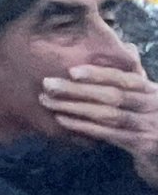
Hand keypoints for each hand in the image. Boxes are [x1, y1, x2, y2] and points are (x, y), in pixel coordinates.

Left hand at [36, 59, 157, 183]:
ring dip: (74, 107)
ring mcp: (149, 127)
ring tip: (47, 101)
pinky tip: (63, 120)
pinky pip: (109, 134)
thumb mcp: (146, 99)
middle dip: (77, 90)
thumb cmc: (152, 122)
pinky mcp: (143, 146)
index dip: (98, 74)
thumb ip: (133, 80)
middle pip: (113, 96)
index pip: (125, 79)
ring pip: (108, 115)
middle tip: (47, 84)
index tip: (71, 71)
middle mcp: (153, 106)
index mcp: (152, 91)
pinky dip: (84, 126)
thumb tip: (126, 48)